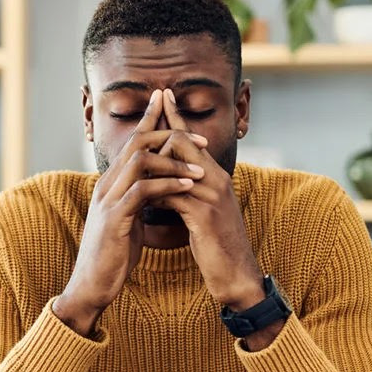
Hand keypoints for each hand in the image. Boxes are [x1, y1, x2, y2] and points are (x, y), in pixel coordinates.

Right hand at [53, 89, 208, 336]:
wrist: (92, 285)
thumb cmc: (113, 255)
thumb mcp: (127, 220)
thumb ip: (137, 200)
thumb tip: (155, 188)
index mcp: (110, 183)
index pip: (131, 142)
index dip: (151, 121)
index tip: (172, 108)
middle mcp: (106, 185)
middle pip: (135, 142)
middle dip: (168, 133)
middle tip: (199, 138)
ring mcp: (108, 200)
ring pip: (139, 161)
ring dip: (173, 161)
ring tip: (200, 168)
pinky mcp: (114, 218)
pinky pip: (142, 191)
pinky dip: (167, 185)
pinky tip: (187, 186)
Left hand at [150, 89, 264, 312]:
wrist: (237, 275)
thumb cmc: (217, 245)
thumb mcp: (202, 213)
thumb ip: (187, 192)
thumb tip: (164, 181)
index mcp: (215, 176)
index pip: (193, 138)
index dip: (176, 117)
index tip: (162, 96)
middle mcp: (217, 179)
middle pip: (184, 142)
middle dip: (160, 134)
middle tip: (143, 127)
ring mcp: (212, 196)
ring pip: (176, 165)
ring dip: (152, 166)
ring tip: (133, 166)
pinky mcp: (205, 215)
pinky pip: (173, 195)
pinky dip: (155, 195)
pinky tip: (142, 200)